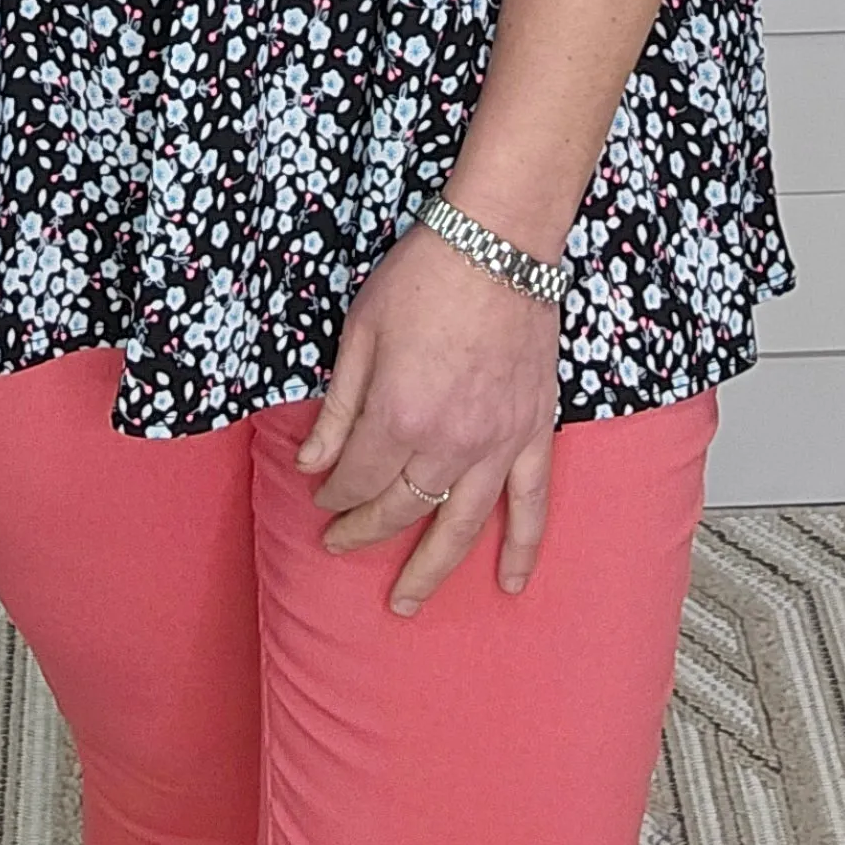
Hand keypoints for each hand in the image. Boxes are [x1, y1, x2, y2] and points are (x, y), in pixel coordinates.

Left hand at [295, 225, 559, 614]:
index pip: (356, 478)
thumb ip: (338, 407)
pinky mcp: (533, 433)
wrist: (498, 242)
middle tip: (339, 545)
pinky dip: (522, 548)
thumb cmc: (421, 278)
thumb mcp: (359, 332)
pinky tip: (508, 584)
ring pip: (460, 527)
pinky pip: (532, 504)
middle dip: (363, 531)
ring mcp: (496, 444)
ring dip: (430, 570)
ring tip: (405, 602)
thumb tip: (310, 464)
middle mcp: (447, 444)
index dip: (332, 493)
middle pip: (399, 508)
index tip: (320, 495)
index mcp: (398, 416)